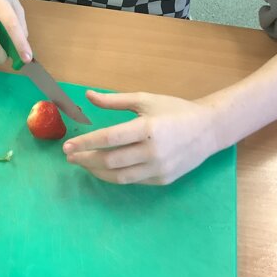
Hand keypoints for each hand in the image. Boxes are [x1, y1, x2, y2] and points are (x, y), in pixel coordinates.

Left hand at [63, 90, 217, 184]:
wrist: (208, 129)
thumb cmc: (174, 109)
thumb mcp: (145, 99)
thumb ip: (115, 100)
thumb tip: (88, 96)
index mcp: (147, 128)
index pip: (109, 138)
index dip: (86, 143)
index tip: (68, 146)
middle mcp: (153, 152)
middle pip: (110, 161)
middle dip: (86, 159)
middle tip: (70, 156)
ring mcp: (158, 169)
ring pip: (119, 177)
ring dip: (96, 172)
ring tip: (83, 163)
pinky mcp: (162, 180)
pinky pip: (132, 181)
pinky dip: (114, 176)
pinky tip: (104, 168)